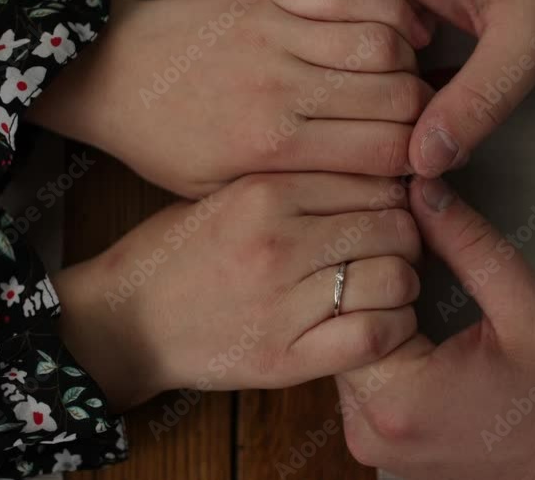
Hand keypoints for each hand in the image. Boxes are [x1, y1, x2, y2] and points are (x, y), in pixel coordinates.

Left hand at [30, 0, 433, 197]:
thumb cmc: (164, 142)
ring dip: (409, 66)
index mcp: (269, 146)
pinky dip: (390, 12)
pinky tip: (395, 34)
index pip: (384, 153)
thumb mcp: (220, 191)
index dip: (412, 162)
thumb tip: (373, 186)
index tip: (409, 165)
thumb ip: (296, 188)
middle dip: (420, 117)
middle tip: (413, 126)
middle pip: (398, 98)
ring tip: (400, 83)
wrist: (112, 73)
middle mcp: (279, 86)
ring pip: (386, 44)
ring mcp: (275, 31)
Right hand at [53, 173, 420, 411]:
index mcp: (265, 191)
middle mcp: (278, 243)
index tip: (389, 208)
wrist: (127, 320)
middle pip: (392, 226)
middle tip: (395, 247)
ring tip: (388, 284)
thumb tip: (376, 177)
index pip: (372, 179)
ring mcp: (282, 303)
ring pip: (394, 279)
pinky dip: (394, 327)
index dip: (394, 194)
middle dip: (406, 236)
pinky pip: (374, 336)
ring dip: (404, 282)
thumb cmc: (179, 252)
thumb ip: (297, 182)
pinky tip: (382, 321)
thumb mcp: (228, 194)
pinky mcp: (285, 358)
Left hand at [333, 179, 534, 479]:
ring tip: (417, 291)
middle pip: (338, 324)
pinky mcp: (371, 440)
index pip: (349, 300)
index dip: (378, 260)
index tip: (414, 244)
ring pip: (341, 345)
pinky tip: (413, 324)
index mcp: (401, 398)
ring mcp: (366, 439)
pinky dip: (378, 341)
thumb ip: (469, 244)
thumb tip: (420, 188)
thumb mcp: (528, 308)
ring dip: (372, 311)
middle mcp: (368, 427)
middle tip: (414, 257)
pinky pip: (356, 373)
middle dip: (372, 282)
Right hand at [335, 0, 534, 177]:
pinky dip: (388, 46)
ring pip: (347, 38)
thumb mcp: (526, 41)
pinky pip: (360, 19)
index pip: (346, 58)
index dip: (386, 100)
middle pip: (339, 49)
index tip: (432, 107)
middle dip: (385, 85)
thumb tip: (424, 161)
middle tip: (439, 98)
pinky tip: (426, 53)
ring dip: (386, 68)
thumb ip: (477, 102)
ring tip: (435, 72)